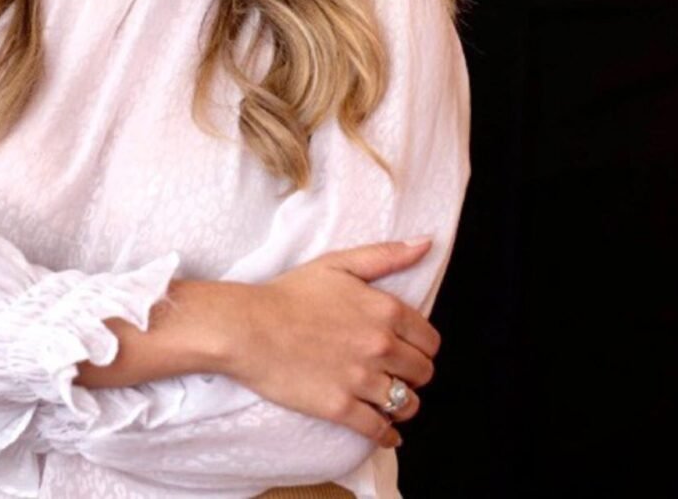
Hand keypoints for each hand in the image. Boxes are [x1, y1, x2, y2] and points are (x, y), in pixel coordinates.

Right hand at [227, 240, 439, 447]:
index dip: (422, 345)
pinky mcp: (341, 407)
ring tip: (390, 399)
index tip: (410, 348)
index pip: (429, 340)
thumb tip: (426, 243)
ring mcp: (361, 379)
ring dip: (402, 403)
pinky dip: (387, 434)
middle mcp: (380, 346)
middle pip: (422, 373)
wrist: (248, 326)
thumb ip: (386, 255)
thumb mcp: (338, 263)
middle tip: (397, 371)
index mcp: (384, 310)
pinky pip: (379, 430)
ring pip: (406, 404)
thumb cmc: (289, 293)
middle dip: (413, 373)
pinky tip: (386, 431)